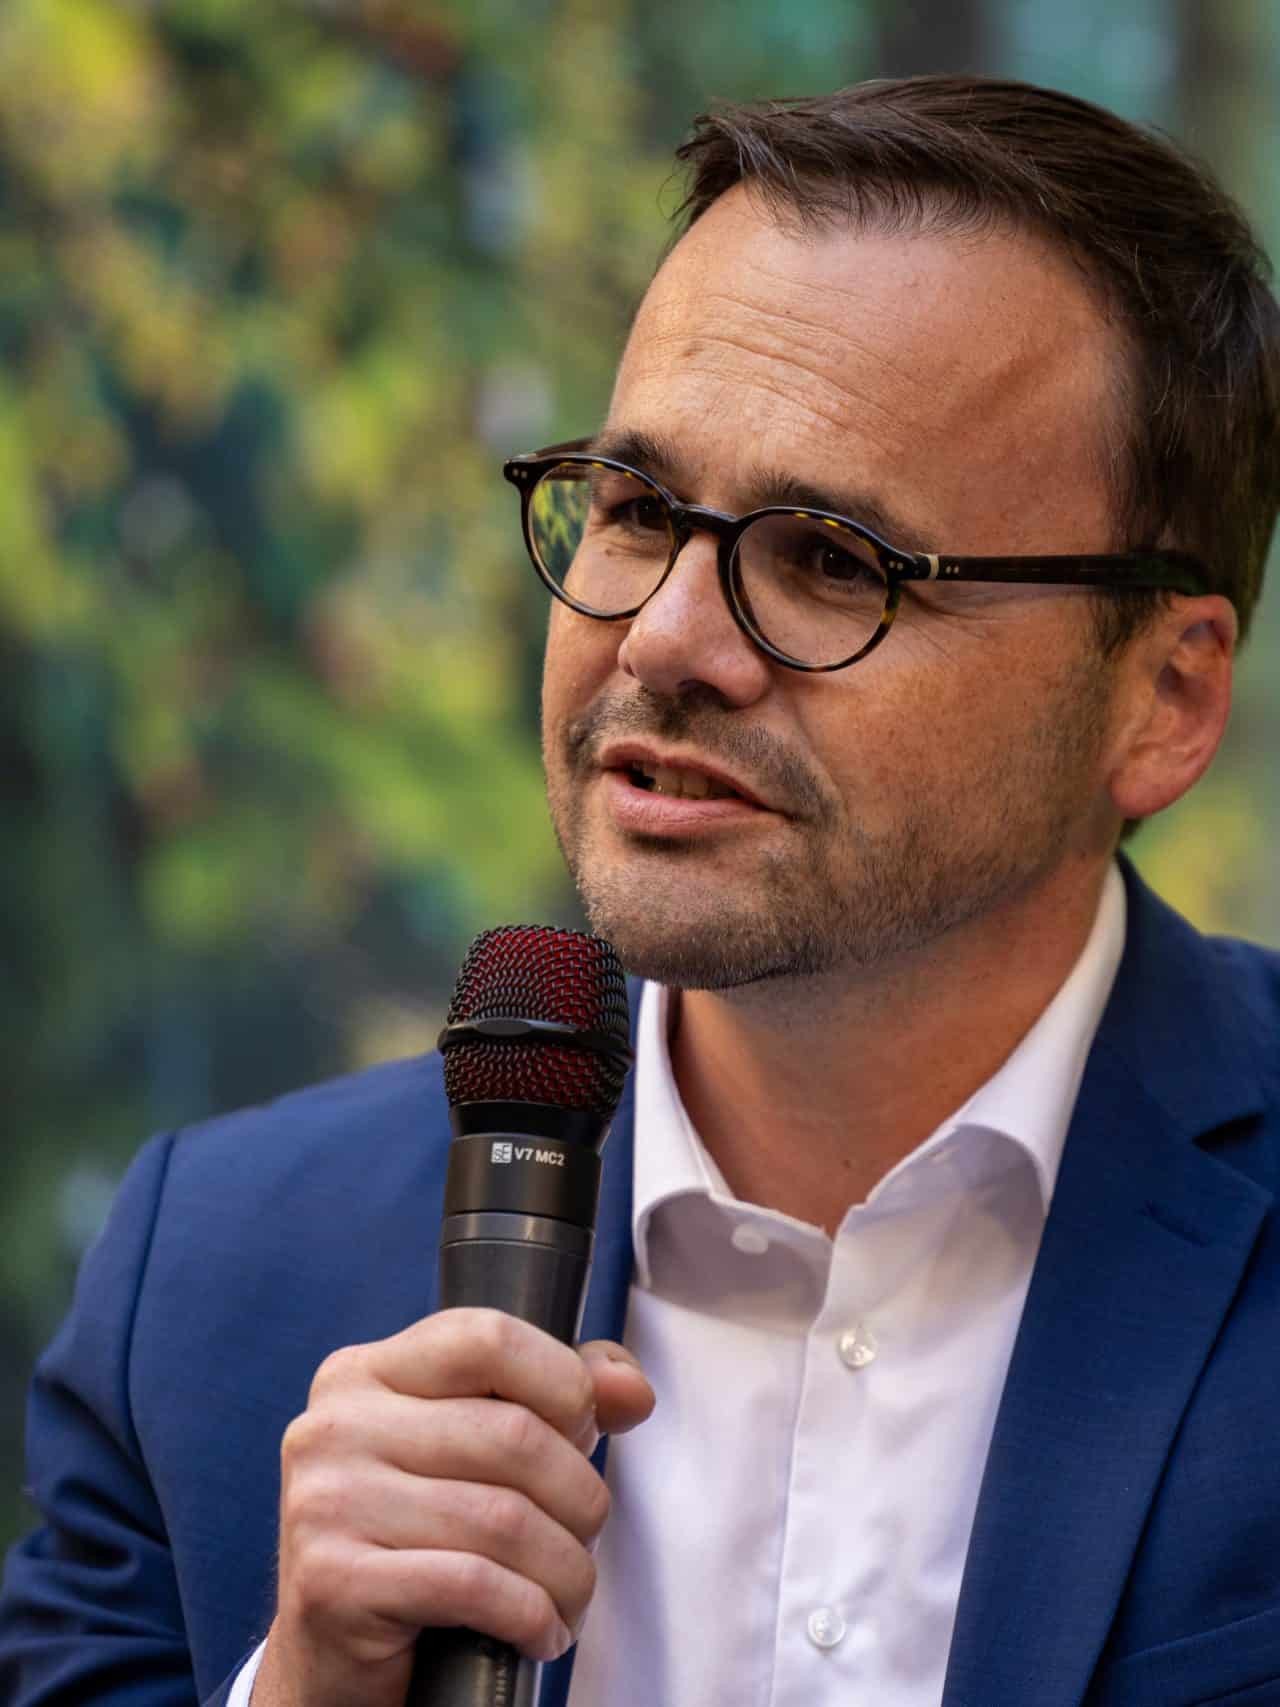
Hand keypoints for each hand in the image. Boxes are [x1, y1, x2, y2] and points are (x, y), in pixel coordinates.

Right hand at [251, 1308, 654, 1706]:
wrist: (331, 1665)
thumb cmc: (417, 1543)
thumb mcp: (479, 1453)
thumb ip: (556, 1399)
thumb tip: (631, 1389)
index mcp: (365, 1373)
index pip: (487, 1337)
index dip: (562, 1382)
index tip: (583, 1432)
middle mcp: (335, 1425)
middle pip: (513, 1434)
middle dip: (579, 1496)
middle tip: (585, 1535)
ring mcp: (326, 1501)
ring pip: (504, 1518)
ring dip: (565, 1569)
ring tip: (571, 1594)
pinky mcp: (332, 1582)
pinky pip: (474, 1585)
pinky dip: (532, 1614)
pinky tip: (540, 1631)